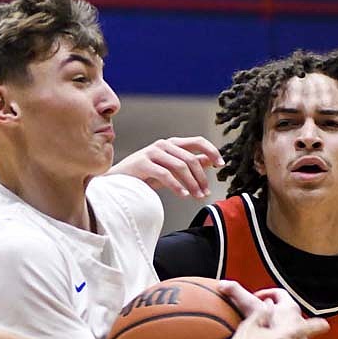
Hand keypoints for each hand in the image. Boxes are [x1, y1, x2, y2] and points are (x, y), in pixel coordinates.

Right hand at [107, 136, 223, 198]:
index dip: (212, 151)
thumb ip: (187, 163)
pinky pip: (165, 175)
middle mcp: (163, 145)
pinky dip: (177, 186)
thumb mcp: (169, 169)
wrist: (116, 180)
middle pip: (191, 159)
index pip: (197, 141)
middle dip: (201, 178)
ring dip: (192, 184)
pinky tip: (183, 195)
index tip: (221, 165)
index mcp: (171, 144)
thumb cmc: (143, 175)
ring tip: (196, 197)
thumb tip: (209, 161)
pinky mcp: (143, 163)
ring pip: (180, 167)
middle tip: (205, 193)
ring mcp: (152, 152)